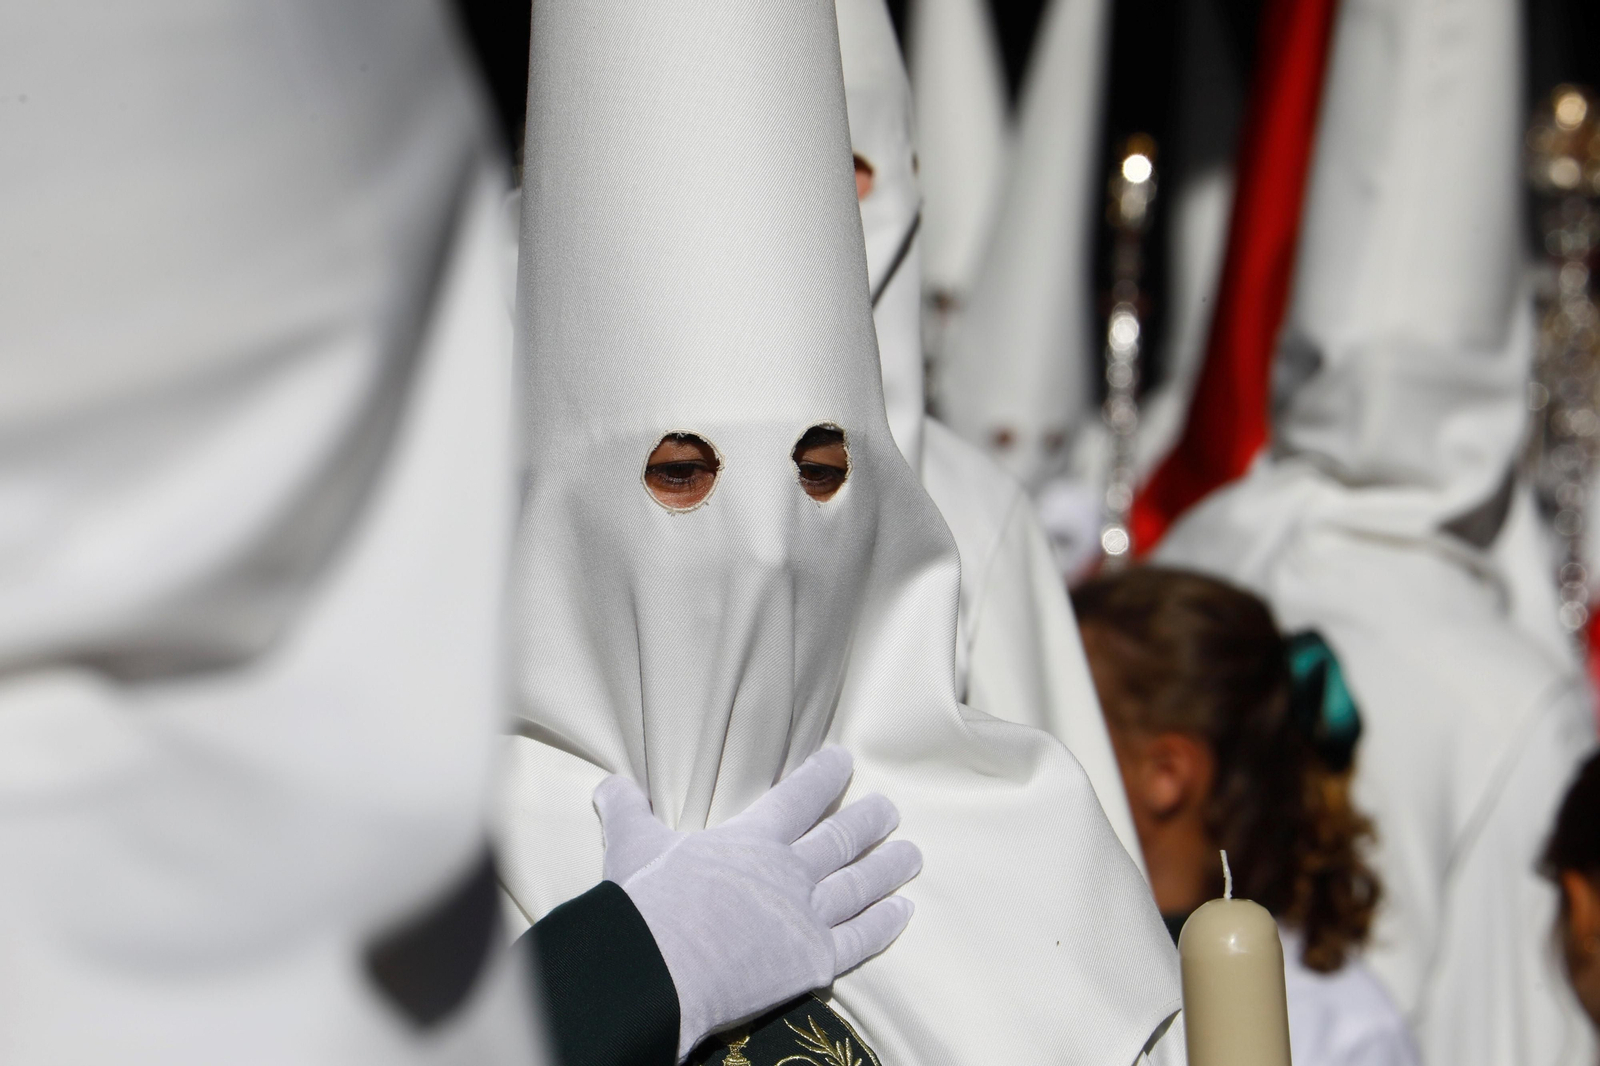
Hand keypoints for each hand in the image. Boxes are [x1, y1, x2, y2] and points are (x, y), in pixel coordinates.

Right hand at [593, 747, 919, 1060]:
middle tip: (891, 810)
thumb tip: (608, 784)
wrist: (660, 967)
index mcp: (752, 839)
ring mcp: (807, 916)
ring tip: (913, 854)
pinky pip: (861, 939)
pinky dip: (885, 923)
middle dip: (870, 821)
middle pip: (841, 839)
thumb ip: (626, 810)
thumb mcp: (632, 846)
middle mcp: (790, 871)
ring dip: (889, 868)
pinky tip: (904, 911)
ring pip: (861, 885)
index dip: (825, 775)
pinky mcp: (814, 961)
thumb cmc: (646, 903)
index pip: (800, 795)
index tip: (844, 760)